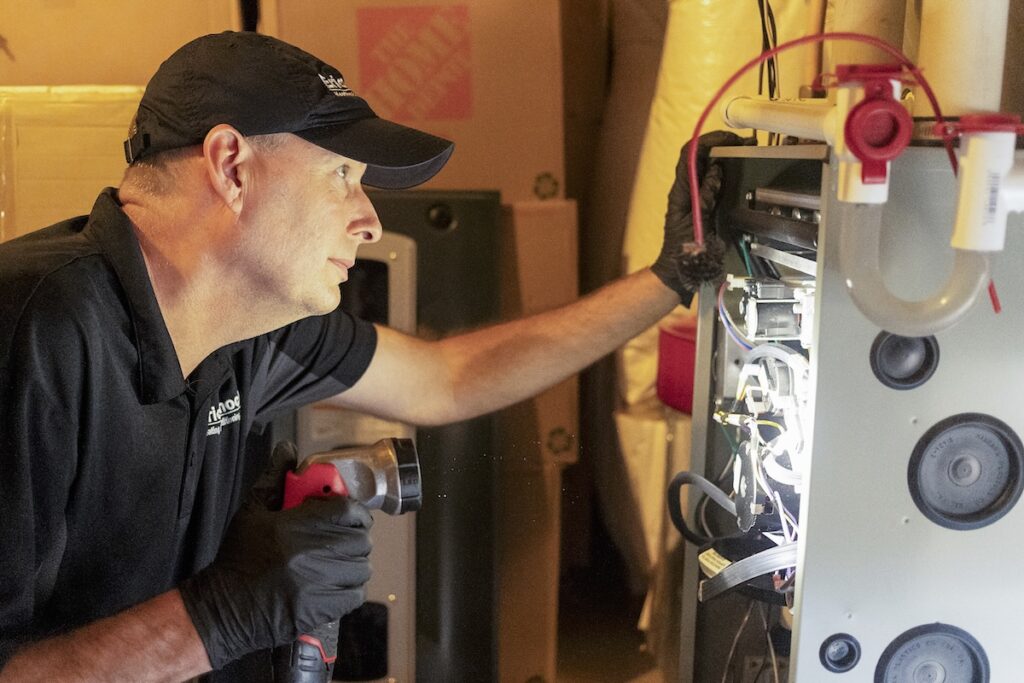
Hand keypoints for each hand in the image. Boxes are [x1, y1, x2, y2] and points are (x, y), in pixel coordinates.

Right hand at [179, 442, 372, 669]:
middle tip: (341, 537)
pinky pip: (356, 593)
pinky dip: (350, 587)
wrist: (224, 607)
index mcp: (295, 526)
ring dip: (353, 561)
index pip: (349, 510)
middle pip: (361, 538)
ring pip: (362, 566)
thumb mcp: (252, 510)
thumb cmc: (238, 558)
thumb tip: (288, 449)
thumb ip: (275, 477)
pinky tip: (334, 582)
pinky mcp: (322, 609)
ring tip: (335, 560)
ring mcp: (319, 584)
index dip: (354, 510)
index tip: (348, 514)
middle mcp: (311, 554)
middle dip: (354, 535)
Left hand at [652, 131, 751, 303]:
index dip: (709, 140)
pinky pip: (713, 180)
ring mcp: (693, 195)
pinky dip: (727, 171)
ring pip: (706, 165)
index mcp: (681, 192)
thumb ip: (705, 198)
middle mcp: (686, 189)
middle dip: (721, 142)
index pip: (689, 154)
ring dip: (726, 154)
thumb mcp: (697, 225)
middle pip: (699, 155)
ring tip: (748, 151)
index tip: (732, 138)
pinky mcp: (702, 202)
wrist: (679, 271)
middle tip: (746, 143)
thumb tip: (715, 170)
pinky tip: (741, 171)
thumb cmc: (685, 253)